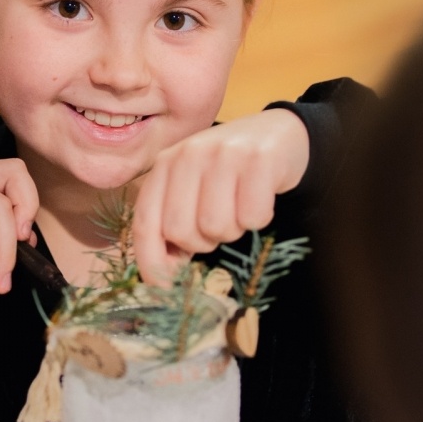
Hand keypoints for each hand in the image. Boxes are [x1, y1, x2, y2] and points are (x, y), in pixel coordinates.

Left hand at [133, 109, 309, 284]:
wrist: (277, 133)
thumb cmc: (228, 172)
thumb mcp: (191, 187)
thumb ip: (171, 220)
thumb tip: (162, 276)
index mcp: (164, 164)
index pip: (145, 222)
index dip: (151, 262)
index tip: (162, 288)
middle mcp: (188, 155)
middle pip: (181, 231)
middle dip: (201, 243)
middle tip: (217, 226)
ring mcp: (223, 154)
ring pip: (217, 228)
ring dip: (233, 230)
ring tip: (238, 208)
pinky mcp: (259, 159)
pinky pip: (253, 217)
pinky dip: (259, 218)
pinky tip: (259, 197)